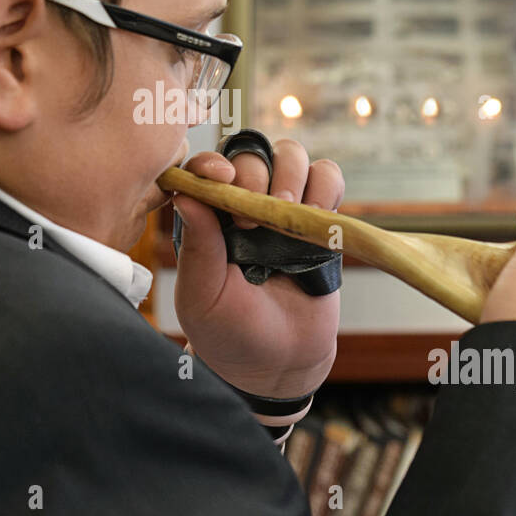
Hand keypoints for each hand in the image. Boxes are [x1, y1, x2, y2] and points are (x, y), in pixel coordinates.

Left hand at [172, 139, 343, 398]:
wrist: (278, 362)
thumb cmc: (228, 332)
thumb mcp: (202, 295)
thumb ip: (198, 246)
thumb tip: (185, 193)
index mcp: (206, 216)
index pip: (207, 167)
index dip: (214, 162)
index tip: (221, 177)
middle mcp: (243, 203)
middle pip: (252, 153)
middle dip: (256, 174)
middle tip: (256, 216)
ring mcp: (283, 208)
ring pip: (292, 156)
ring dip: (293, 174)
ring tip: (289, 211)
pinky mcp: (319, 219)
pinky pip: (329, 178)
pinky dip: (327, 185)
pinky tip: (318, 215)